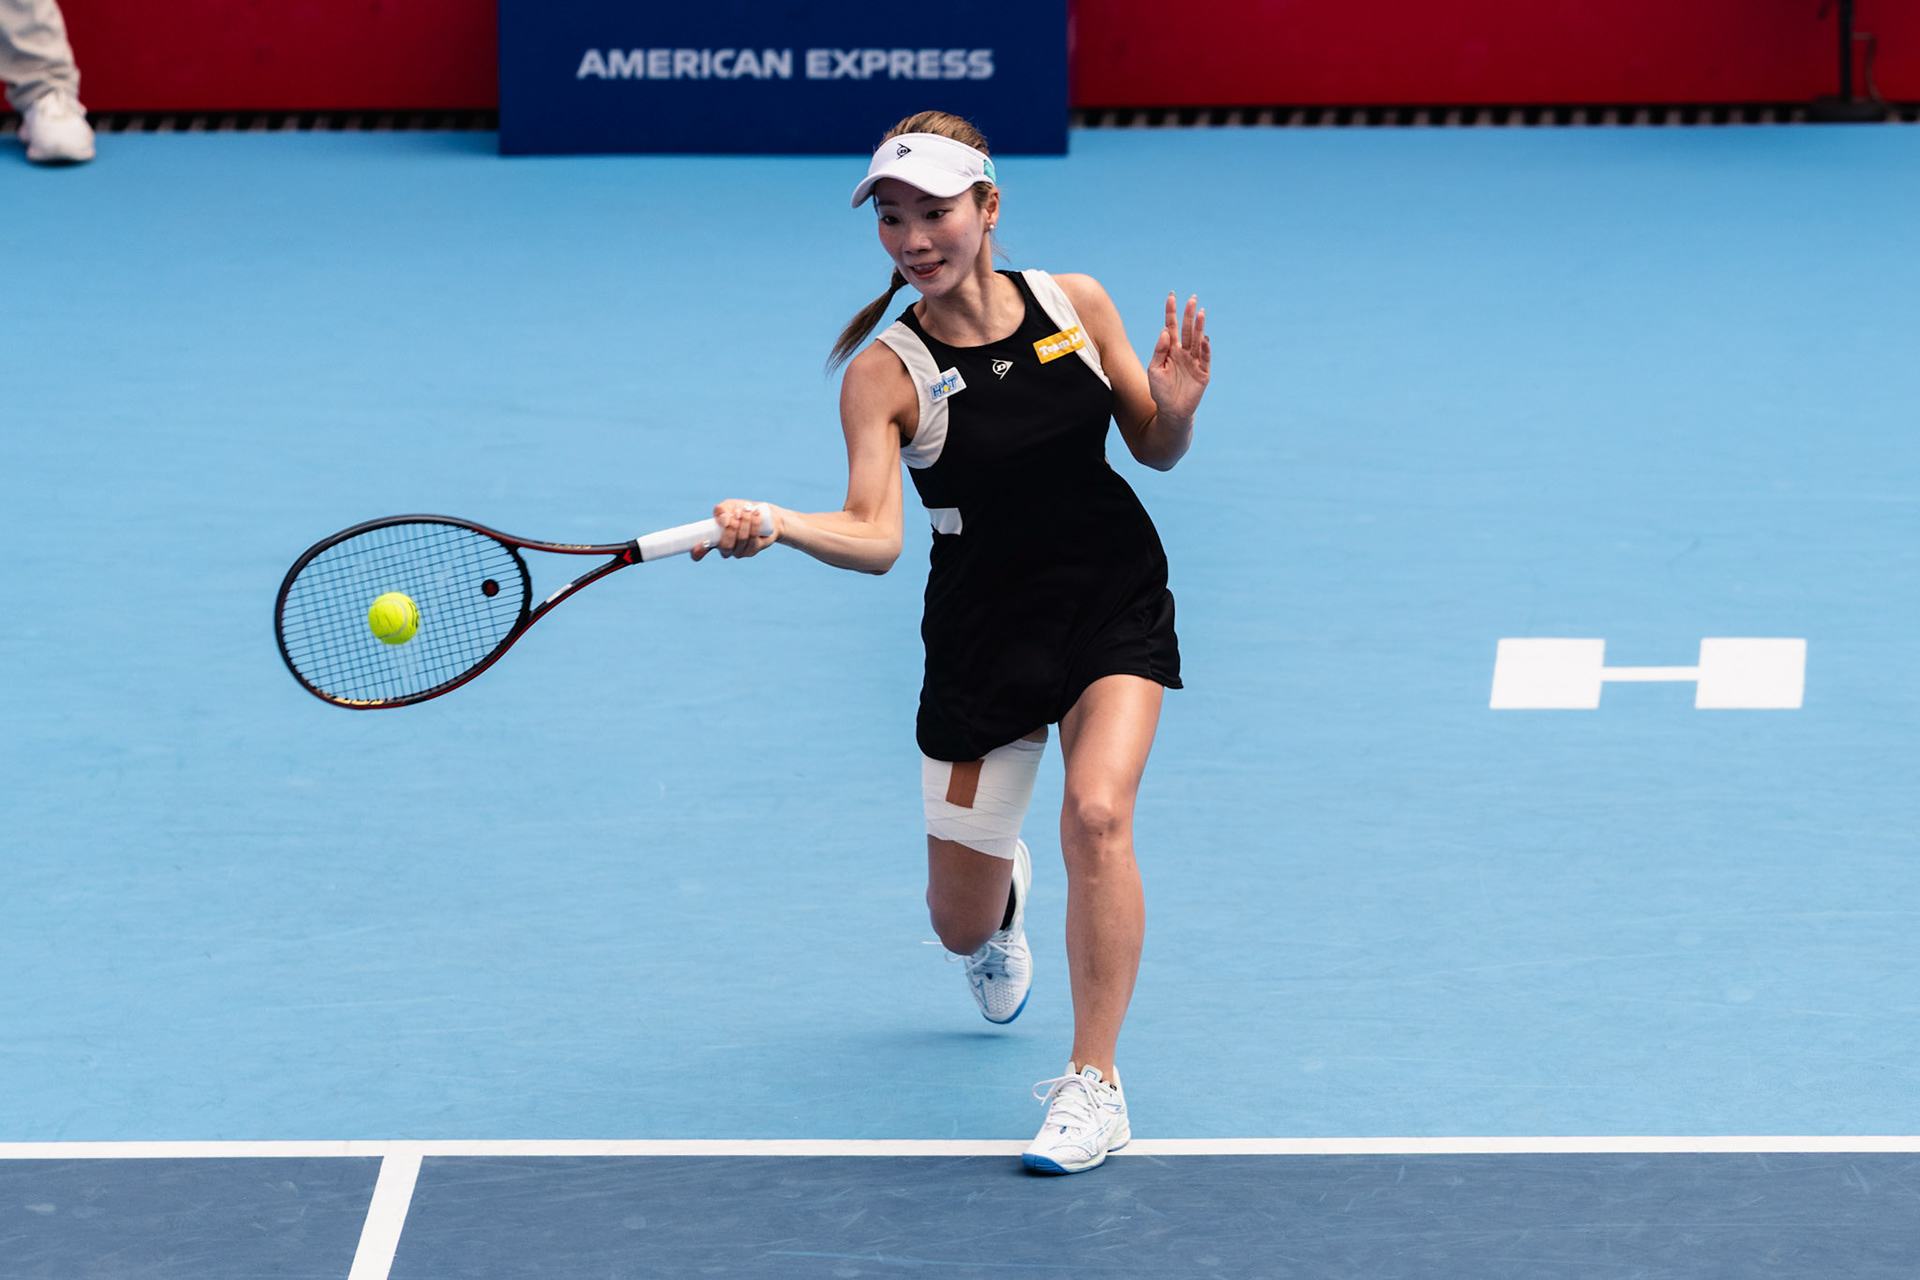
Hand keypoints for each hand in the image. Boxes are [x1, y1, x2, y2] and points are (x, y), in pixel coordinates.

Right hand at [689, 500, 780, 560]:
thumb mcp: (728, 506)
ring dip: (745, 523)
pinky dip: (754, 524)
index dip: (698, 551)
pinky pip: (753, 539)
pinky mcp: (752, 550)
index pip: (699, 553)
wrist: (762, 513)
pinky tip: (756, 514)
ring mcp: (738, 552)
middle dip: (732, 528)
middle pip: (725, 546)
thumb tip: (724, 521)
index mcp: (712, 540)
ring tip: (748, 509)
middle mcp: (724, 549)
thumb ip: (720, 510)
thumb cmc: (740, 510)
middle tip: (737, 513)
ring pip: (741, 540)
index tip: (703, 542)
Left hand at [1147, 292, 1209, 426]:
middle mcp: (1183, 353)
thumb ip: (1159, 351)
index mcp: (1170, 350)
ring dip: (1199, 327)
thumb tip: (1165, 331)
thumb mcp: (1154, 370)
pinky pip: (1205, 358)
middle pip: (1187, 330)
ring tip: (1200, 312)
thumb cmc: (1159, 391)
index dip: (1171, 312)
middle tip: (1192, 299)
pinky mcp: (1203, 373)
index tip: (1172, 297)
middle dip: (1189, 314)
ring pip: (1197, 341)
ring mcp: (1194, 362)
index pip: (1171, 327)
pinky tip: (1204, 339)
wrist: (1171, 411)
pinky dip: (1205, 349)